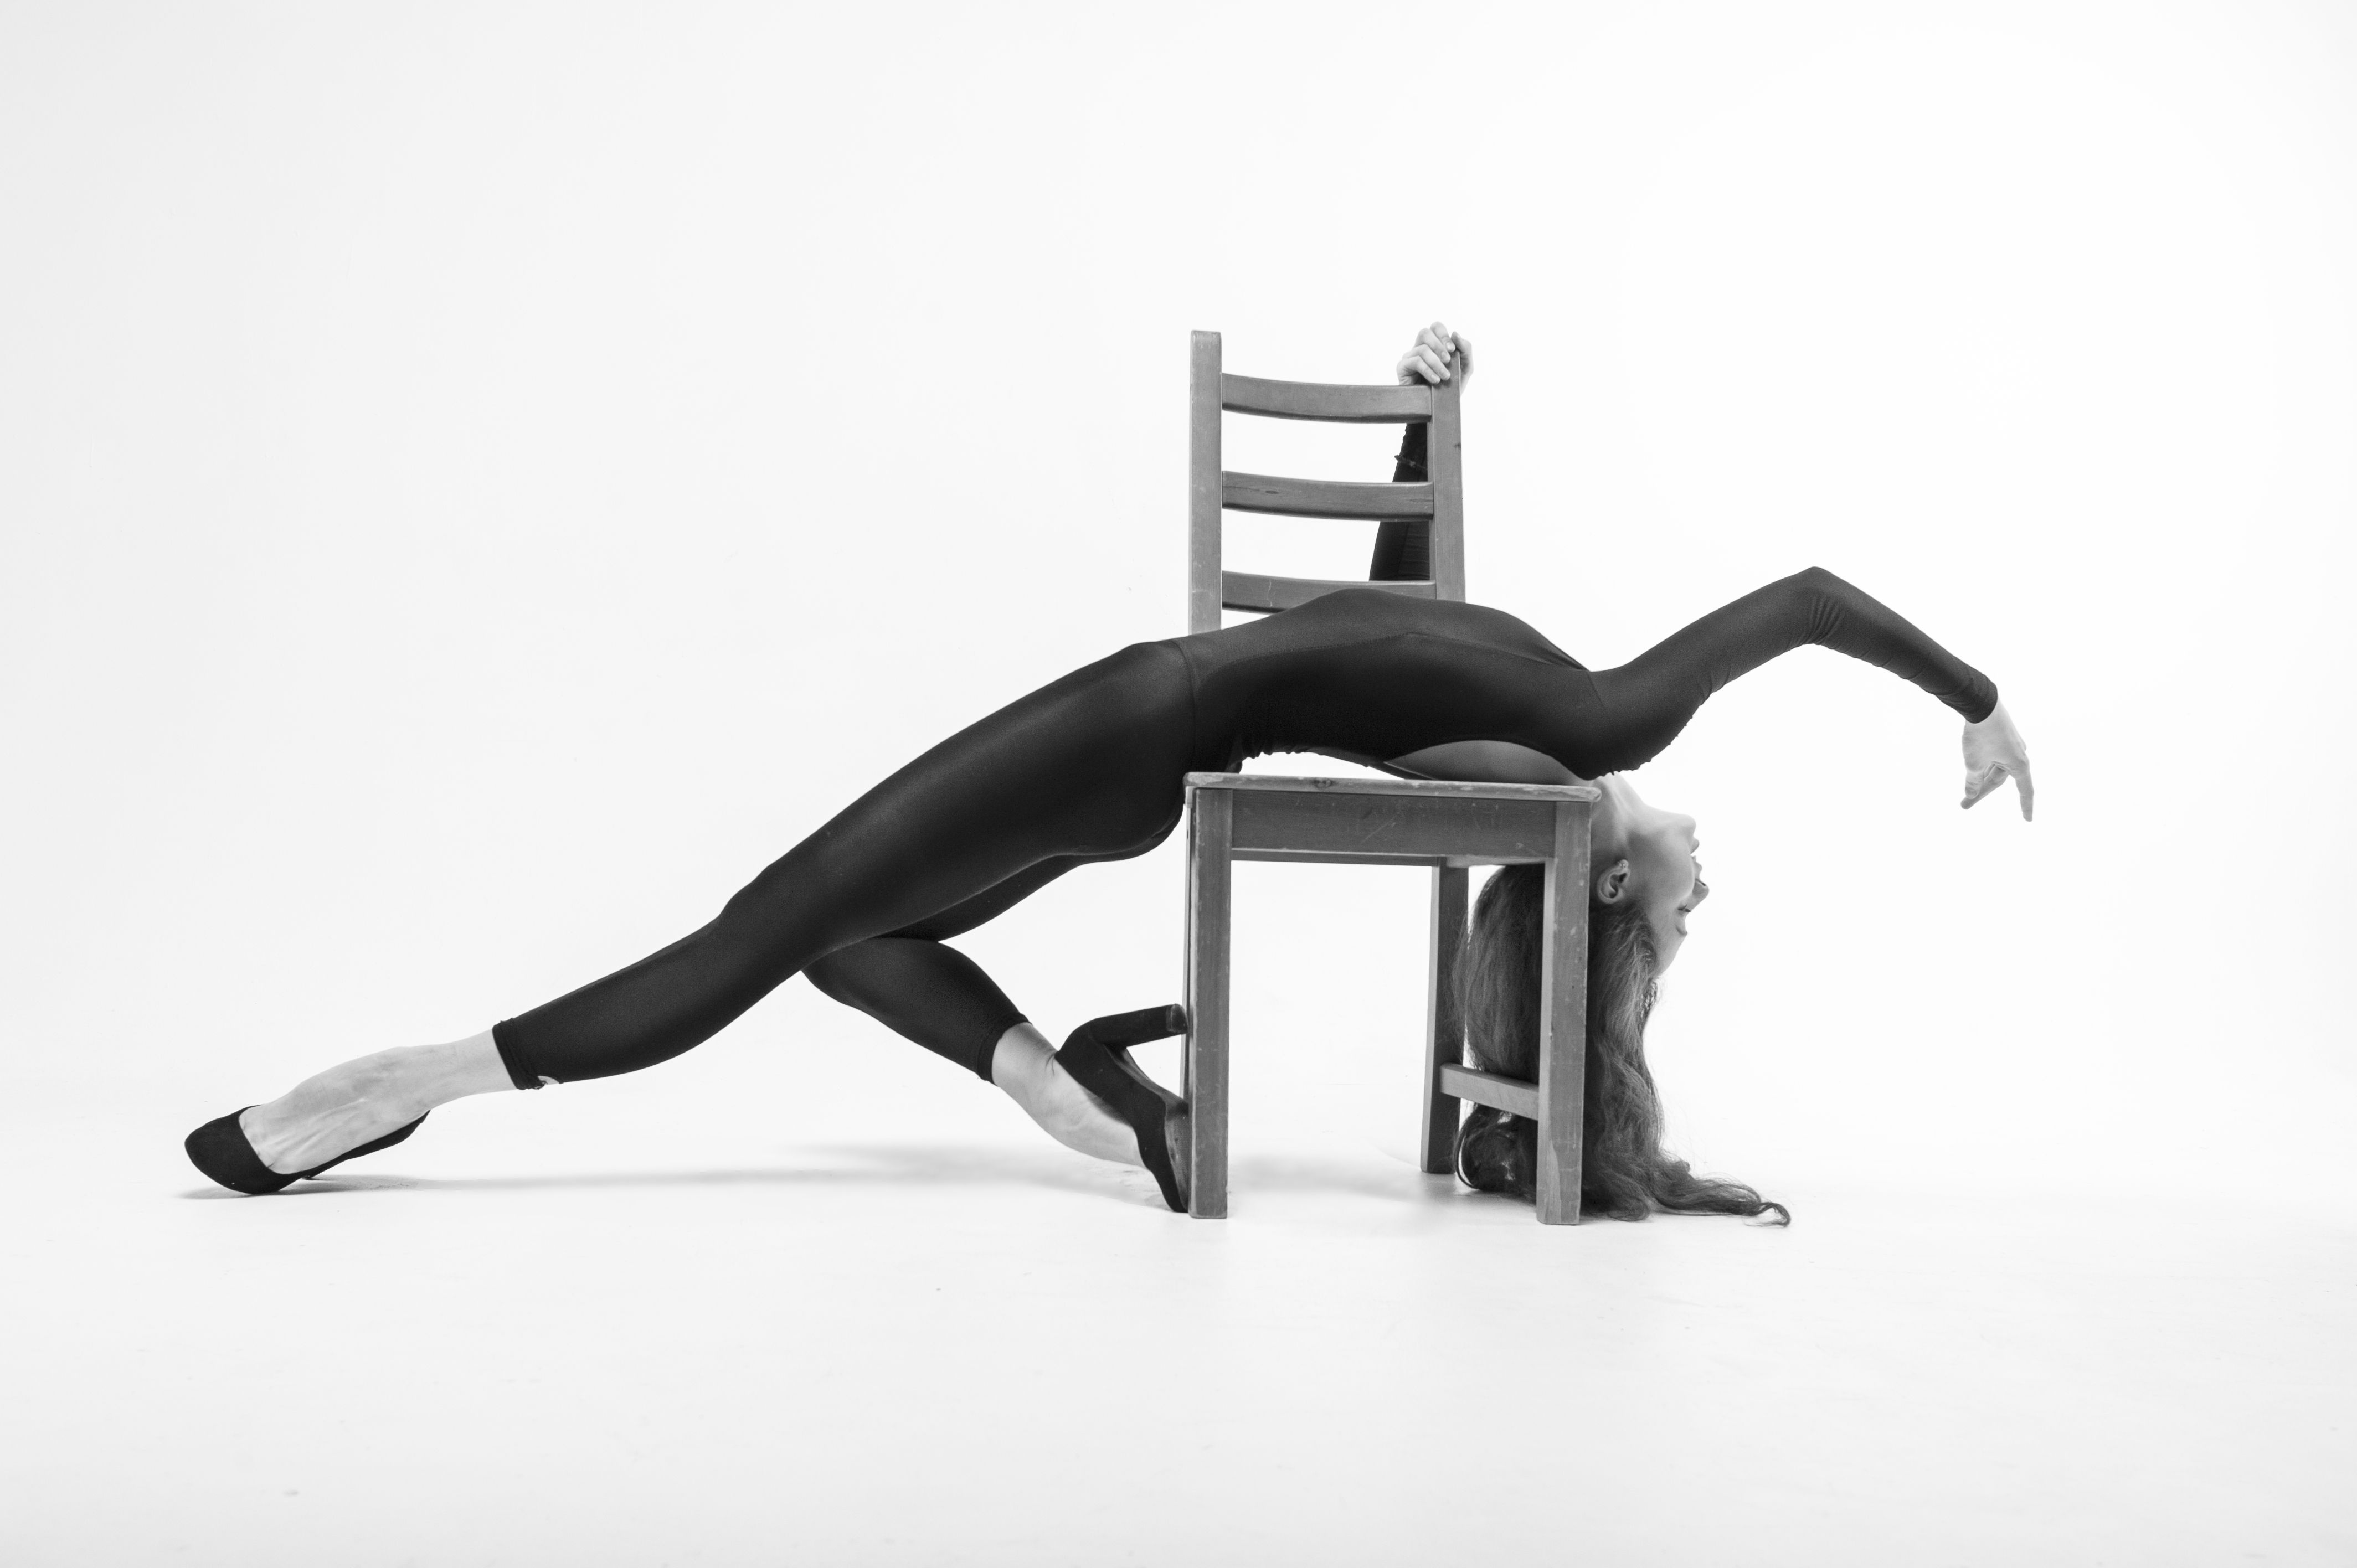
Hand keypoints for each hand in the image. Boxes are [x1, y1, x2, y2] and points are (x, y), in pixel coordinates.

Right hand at [1395, 321, 1471, 387]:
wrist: (1439, 409)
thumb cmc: (1451, 388)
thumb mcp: (1465, 368)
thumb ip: (1465, 349)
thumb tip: (1455, 333)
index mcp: (1434, 345)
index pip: (1436, 327)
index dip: (1444, 335)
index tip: (1452, 350)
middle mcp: (1420, 348)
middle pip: (1425, 332)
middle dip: (1439, 345)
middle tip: (1447, 360)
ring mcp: (1410, 357)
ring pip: (1422, 349)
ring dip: (1436, 363)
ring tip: (1445, 377)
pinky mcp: (1402, 368)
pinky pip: (1414, 361)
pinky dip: (1427, 370)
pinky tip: (1435, 380)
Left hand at [1960, 700, 2033, 819]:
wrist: (1981, 703)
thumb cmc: (1981, 735)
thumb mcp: (1974, 764)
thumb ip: (1973, 782)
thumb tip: (1971, 794)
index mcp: (2020, 764)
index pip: (2025, 791)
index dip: (2025, 807)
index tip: (2027, 820)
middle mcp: (2019, 755)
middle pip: (1999, 780)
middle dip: (1981, 793)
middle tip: (1963, 805)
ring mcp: (2011, 745)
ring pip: (1994, 768)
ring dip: (1979, 779)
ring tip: (1962, 790)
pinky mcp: (2002, 737)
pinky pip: (1993, 757)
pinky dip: (1982, 766)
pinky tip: (1971, 769)